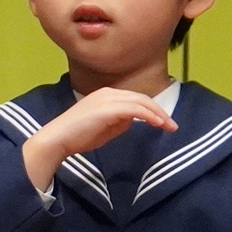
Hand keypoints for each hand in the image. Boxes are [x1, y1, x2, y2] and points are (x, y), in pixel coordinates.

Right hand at [24, 85, 175, 191]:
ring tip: (169, 126)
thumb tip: (134, 120)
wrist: (58, 139)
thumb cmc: (78, 137)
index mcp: (106, 95)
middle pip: (141, 98)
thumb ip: (119, 123)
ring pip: (141, 101)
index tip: (164, 123)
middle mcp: (108, 93)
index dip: (152, 110)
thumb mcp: (104, 129)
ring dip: (158, 114)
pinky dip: (149, 116)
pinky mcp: (108, 108)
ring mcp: (108, 98)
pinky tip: (157, 124)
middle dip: (160, 111)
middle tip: (172, 126)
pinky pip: (135, 109)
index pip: (135, 99)